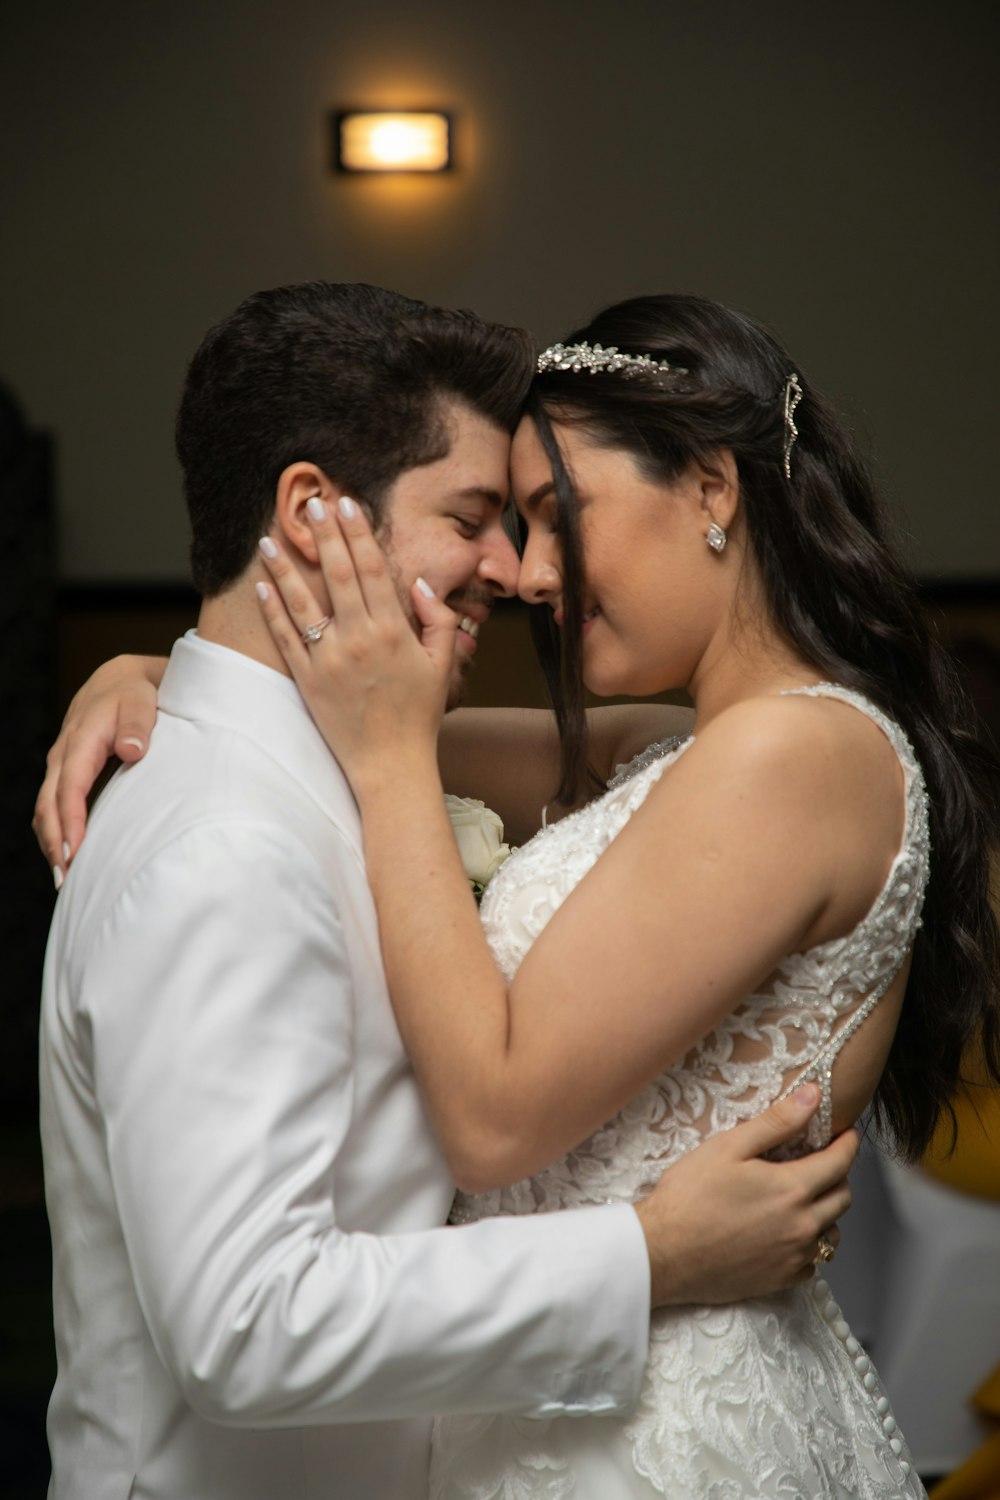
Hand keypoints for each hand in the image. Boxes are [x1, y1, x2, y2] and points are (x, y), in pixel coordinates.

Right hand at [33, 655, 162, 883]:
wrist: (122, 678)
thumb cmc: (136, 691)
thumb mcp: (141, 699)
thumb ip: (137, 724)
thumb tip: (131, 751)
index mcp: (81, 739)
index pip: (71, 787)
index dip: (70, 821)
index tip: (74, 852)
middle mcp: (65, 754)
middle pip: (49, 804)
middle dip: (54, 842)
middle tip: (66, 879)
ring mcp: (63, 763)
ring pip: (46, 807)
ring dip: (51, 841)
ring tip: (65, 879)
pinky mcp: (68, 771)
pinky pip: (54, 804)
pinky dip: (56, 830)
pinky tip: (68, 855)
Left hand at [256, 498, 457, 789]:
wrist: (391, 763)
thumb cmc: (419, 714)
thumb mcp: (442, 665)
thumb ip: (437, 620)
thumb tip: (418, 585)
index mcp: (393, 631)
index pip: (372, 569)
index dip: (358, 534)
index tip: (348, 505)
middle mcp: (359, 640)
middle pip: (337, 575)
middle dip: (325, 535)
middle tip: (312, 503)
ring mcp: (329, 660)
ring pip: (303, 602)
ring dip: (286, 566)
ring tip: (270, 537)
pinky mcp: (307, 681)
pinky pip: (286, 638)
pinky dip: (273, 610)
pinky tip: (263, 586)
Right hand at [635, 1084, 856, 1306]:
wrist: (663, 1252)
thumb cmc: (689, 1197)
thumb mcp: (729, 1146)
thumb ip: (777, 1122)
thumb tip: (813, 1097)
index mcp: (792, 1189)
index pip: (840, 1162)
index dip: (848, 1143)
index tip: (846, 1134)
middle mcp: (801, 1226)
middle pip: (843, 1198)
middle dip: (839, 1175)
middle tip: (821, 1161)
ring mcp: (793, 1257)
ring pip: (831, 1232)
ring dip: (826, 1211)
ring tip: (802, 1197)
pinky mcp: (780, 1280)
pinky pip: (813, 1261)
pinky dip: (809, 1244)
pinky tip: (786, 1231)